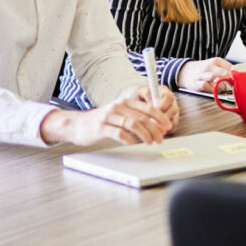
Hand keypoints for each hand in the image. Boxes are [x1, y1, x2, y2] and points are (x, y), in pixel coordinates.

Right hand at [41, 84, 176, 146]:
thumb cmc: (101, 121)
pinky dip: (129, 139)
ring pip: (133, 124)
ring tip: (150, 142)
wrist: (77, 125)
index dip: (160, 117)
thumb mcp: (119, 114)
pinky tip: (132, 143)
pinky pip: (119, 133)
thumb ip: (135, 117)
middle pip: (142, 117)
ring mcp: (109, 116)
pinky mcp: (101, 127)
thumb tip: (156, 126)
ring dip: (145, 135)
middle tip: (161, 138)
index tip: (167, 126)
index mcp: (124, 102)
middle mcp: (118, 106)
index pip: (148, 108)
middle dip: (155, 129)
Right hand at [177, 57, 234, 92]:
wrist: (185, 71)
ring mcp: (202, 74)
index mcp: (216, 61)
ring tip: (224, 89)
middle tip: (233, 86)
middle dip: (230, 81)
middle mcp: (209, 66)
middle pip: (224, 72)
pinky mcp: (195, 83)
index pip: (231, 67)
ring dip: (222, 86)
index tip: (238, 81)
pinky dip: (211, 90)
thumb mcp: (215, 65)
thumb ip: (226, 70)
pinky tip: (214, 91)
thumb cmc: (204, 70)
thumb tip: (239, 77)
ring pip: (214, 78)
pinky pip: (205, 86)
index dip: (236, 76)